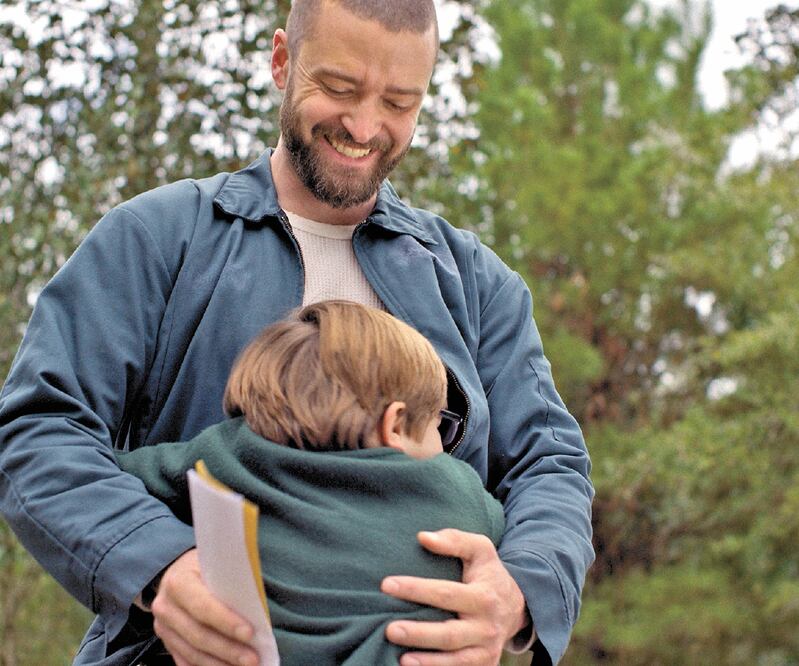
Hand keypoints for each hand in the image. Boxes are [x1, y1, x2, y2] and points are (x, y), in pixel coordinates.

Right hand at [150, 549, 258, 665]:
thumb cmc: (206, 566)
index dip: (226, 622)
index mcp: (178, 581)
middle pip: (198, 634)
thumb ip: (231, 578)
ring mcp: (163, 628)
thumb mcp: (216, 562)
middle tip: (253, 659)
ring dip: (220, 664)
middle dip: (228, 649)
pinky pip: (186, 662)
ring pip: (192, 653)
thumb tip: (259, 598)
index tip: (250, 633)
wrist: (179, 572)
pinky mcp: (167, 643)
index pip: (203, 606)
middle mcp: (165, 607)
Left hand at [381, 529, 527, 665]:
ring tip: (401, 658)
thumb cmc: (488, 573)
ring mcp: (486, 651)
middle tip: (390, 629)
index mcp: (484, 596)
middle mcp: (487, 627)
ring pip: (456, 661)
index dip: (416, 589)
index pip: (446, 593)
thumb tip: (423, 537)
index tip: (387, 584)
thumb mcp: (480, 549)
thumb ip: (454, 540)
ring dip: (428, 662)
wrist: (515, 607)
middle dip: (419, 633)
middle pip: (450, 634)